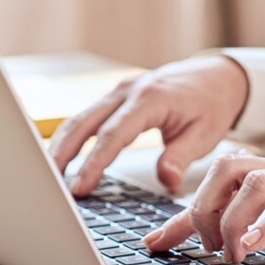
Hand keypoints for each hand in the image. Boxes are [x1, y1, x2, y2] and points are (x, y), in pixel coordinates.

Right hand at [49, 55, 248, 195]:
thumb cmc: (211, 104)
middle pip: (84, 122)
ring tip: (48, 176)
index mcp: (150, 99)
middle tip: (49, 184)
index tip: (80, 187)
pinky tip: (61, 158)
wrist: (216, 76)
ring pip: (80, 118)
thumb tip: (167, 182)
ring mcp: (119, 91)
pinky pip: (87, 117)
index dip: (93, 163)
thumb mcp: (205, 134)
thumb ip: (180, 158)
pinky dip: (72, 137)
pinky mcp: (116, 96)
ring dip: (61, 146)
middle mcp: (128, 91)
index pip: (113, 135)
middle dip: (62, 154)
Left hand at [144, 145, 264, 261]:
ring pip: (253, 184)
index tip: (156, 243)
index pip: (218, 184)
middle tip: (200, 248)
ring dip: (230, 222)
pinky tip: (255, 246)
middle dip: (199, 211)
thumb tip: (247, 235)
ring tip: (228, 255)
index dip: (181, 215)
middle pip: (223, 171)